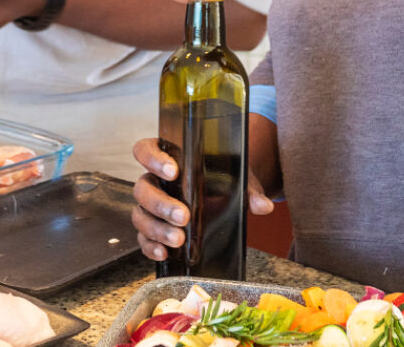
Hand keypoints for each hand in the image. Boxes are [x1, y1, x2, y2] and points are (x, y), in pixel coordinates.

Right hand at [130, 137, 272, 261]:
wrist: (226, 196)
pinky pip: (143, 238)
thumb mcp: (238, 178)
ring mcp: (151, 206)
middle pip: (142, 188)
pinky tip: (165, 253)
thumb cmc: (224, 179)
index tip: (173, 171)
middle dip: (161, 204)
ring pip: (140, 215)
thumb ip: (248, 190)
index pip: (145, 150)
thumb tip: (263, 205)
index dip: (153, 159)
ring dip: (157, 228)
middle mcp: (154, 180)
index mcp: (167, 157)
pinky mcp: (153, 229)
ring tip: (179, 240)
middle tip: (183, 216)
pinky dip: (151, 246)